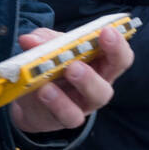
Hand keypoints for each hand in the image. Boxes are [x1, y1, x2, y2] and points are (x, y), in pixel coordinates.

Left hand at [7, 24, 133, 133]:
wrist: (31, 98)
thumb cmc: (49, 67)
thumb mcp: (46, 48)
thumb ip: (41, 41)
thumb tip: (29, 40)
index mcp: (100, 61)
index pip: (119, 54)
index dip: (117, 43)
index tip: (107, 31)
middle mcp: (99, 82)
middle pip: (113, 75)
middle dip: (103, 62)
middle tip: (78, 62)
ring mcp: (86, 103)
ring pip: (96, 97)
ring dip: (83, 82)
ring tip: (67, 71)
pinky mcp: (69, 118)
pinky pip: (70, 115)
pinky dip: (56, 102)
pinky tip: (44, 91)